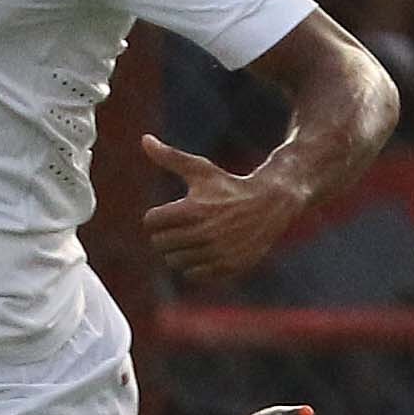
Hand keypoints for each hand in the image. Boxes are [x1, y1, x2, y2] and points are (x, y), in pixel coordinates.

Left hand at [138, 134, 307, 287]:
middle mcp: (204, 233)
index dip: (157, 216)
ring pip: (174, 261)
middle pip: (160, 244)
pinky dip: (194, 265)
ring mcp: (216, 252)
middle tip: (182, 226)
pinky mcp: (227, 267)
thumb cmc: (229, 185)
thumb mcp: (200, 170)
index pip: (151, 222)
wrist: (269, 204)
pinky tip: (205, 250)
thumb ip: (170, 157)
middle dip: (166, 234)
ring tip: (192, 238)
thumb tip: (144, 139)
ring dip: (178, 251)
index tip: (171, 212)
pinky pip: (193, 275)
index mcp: (193, 209)